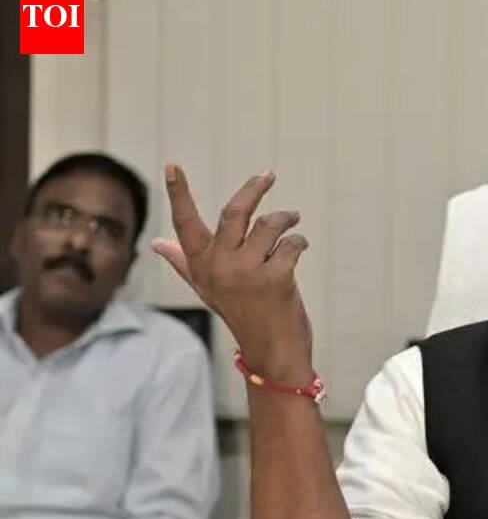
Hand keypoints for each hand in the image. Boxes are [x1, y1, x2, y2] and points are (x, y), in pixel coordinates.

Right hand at [152, 165, 313, 379]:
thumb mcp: (209, 289)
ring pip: (269, 225)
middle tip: (268, 174)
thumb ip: (186, 263)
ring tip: (293, 223)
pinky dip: (299, 243)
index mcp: (201, 266)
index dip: (178, 193)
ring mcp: (247, 272)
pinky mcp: (275, 278)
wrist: (272, 353)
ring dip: (286, 220)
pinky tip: (299, 250)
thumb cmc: (243, 316)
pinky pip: (292, 243)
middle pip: (234, 212)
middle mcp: (220, 267)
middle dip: (254, 189)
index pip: (185, 224)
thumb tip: (157, 244)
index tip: (172, 165)